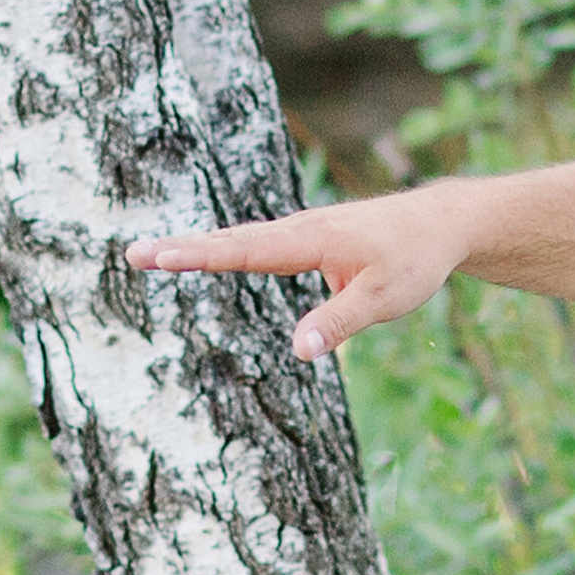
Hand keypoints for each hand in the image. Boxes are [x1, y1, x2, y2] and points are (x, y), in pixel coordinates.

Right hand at [125, 187, 474, 357]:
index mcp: (312, 239)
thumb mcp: (386, 299)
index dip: (200, 256)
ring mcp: (302, 232)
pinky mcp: (308, 239)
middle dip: (182, 249)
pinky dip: (224, 247)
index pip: (245, 250)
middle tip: (133, 254)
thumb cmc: (415, 260)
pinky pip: (258, 243)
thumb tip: (298, 350)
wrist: (441, 224)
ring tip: (152, 255)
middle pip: (231, 240)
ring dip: (197, 246)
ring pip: (241, 240)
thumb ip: (340, 322)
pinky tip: (203, 254)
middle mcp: (300, 230)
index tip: (159, 256)